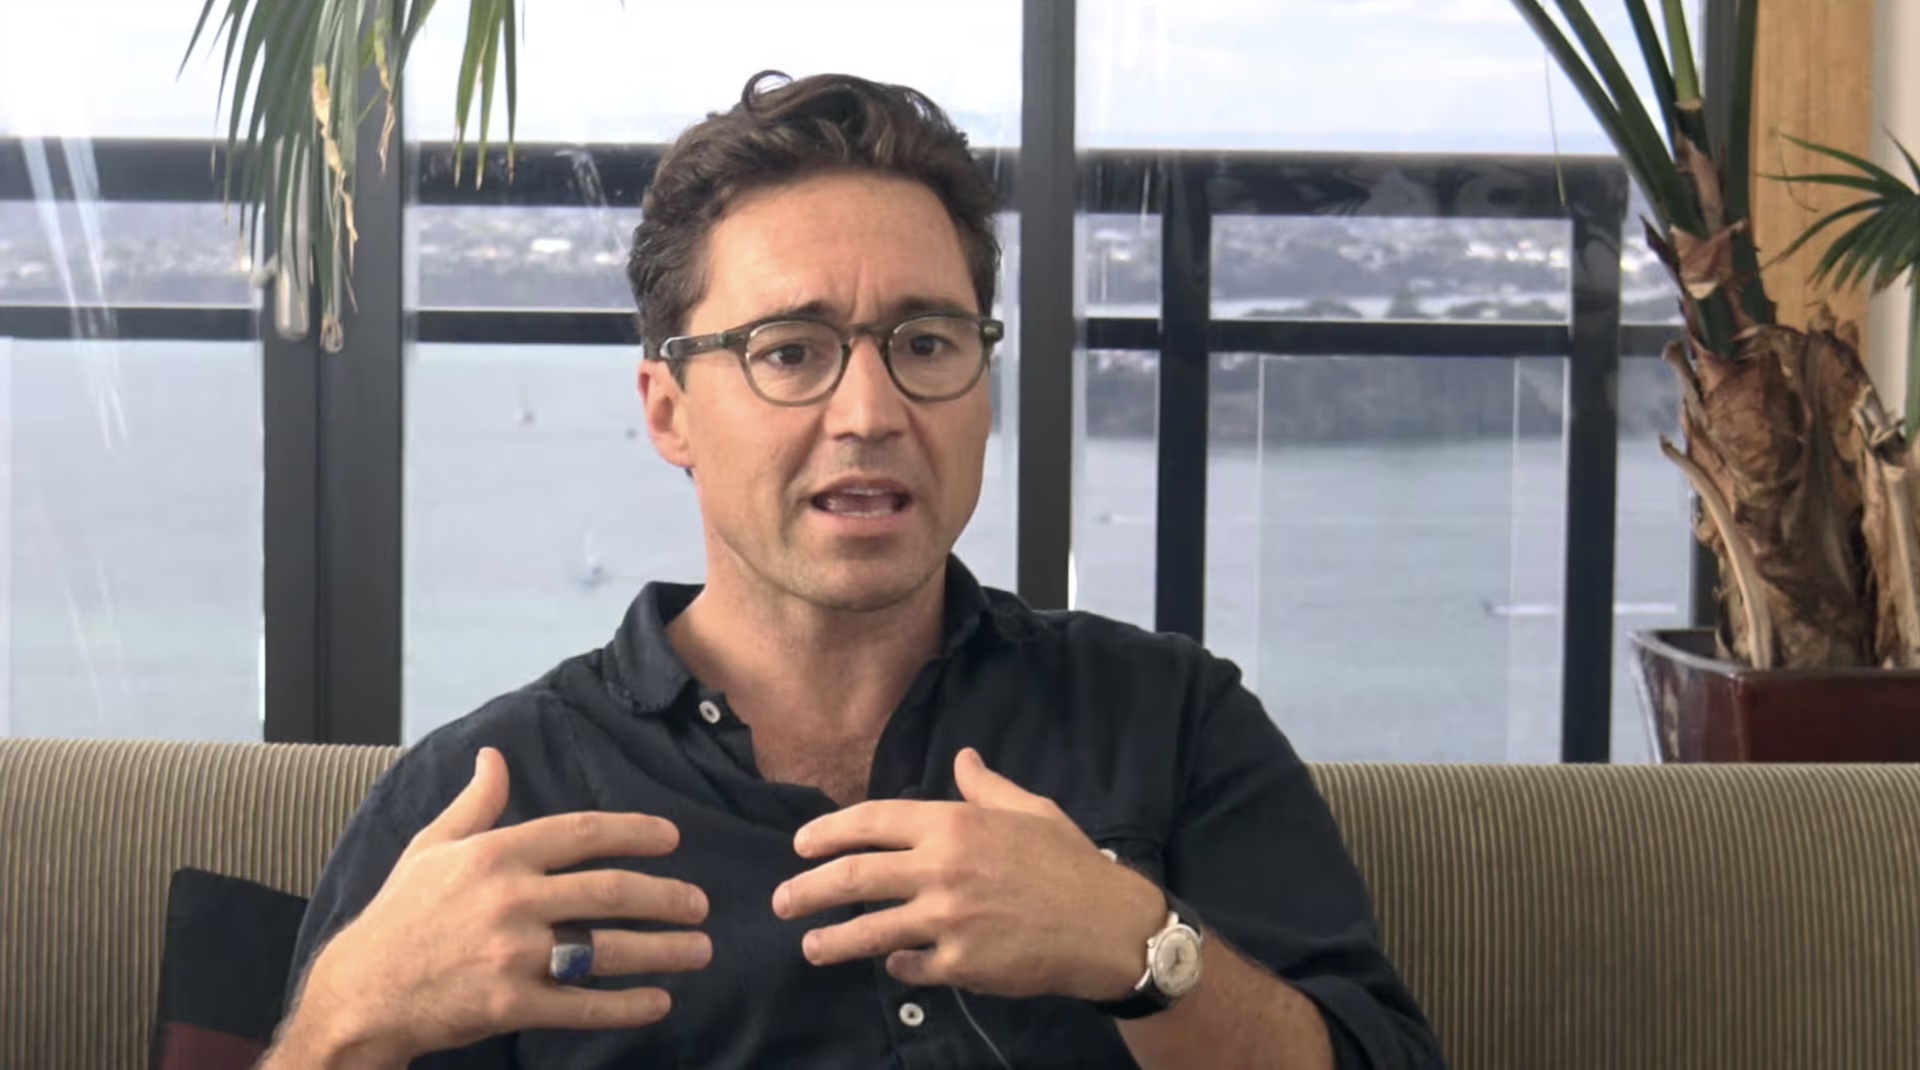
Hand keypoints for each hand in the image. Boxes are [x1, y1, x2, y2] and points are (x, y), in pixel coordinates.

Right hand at [290, 748, 711, 1064]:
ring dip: (662, 950)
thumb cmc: (400, 915)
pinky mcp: (509, 1004)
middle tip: (700, 904)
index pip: (583, 833)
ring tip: (699, 949)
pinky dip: (626, 1005)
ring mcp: (512, 954)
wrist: (359, 992)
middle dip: (666, 897)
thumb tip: (495, 756)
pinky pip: (582, 1005)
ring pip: (606, 948)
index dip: (635, 833)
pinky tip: (660, 1001)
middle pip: (609, 892)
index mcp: (496, 854)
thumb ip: (475, 803)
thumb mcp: (431, 847)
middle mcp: (510, 899)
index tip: (672, 839)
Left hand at [771, 748, 1164, 1000]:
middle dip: (808, 890)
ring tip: (810, 946)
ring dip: (832, 941)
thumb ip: (986, 787)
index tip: (801, 845)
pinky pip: (911, 967)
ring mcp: (948, 920)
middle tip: (782, 900)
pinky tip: (890, 966)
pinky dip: (896, 966)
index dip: (828, 833)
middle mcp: (942, 869)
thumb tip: (963, 758)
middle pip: (854, 878)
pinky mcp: (961, 964)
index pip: (872, 822)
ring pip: (870, 931)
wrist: (1109, 926)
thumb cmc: (1070, 862)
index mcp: (955, 824)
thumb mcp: (1031, 810)